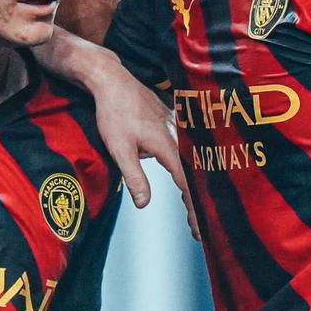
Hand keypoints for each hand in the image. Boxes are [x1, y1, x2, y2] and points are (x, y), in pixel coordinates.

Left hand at [86, 57, 198, 240]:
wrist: (112, 80)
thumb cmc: (113, 113)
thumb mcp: (119, 149)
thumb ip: (134, 177)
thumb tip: (144, 204)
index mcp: (169, 146)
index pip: (187, 185)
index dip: (194, 209)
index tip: (197, 229)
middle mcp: (179, 136)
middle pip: (196, 176)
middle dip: (198, 204)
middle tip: (197, 227)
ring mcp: (178, 127)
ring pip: (194, 162)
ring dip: (196, 186)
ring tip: (195, 209)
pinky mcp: (174, 122)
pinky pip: (189, 149)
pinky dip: (192, 168)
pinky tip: (190, 176)